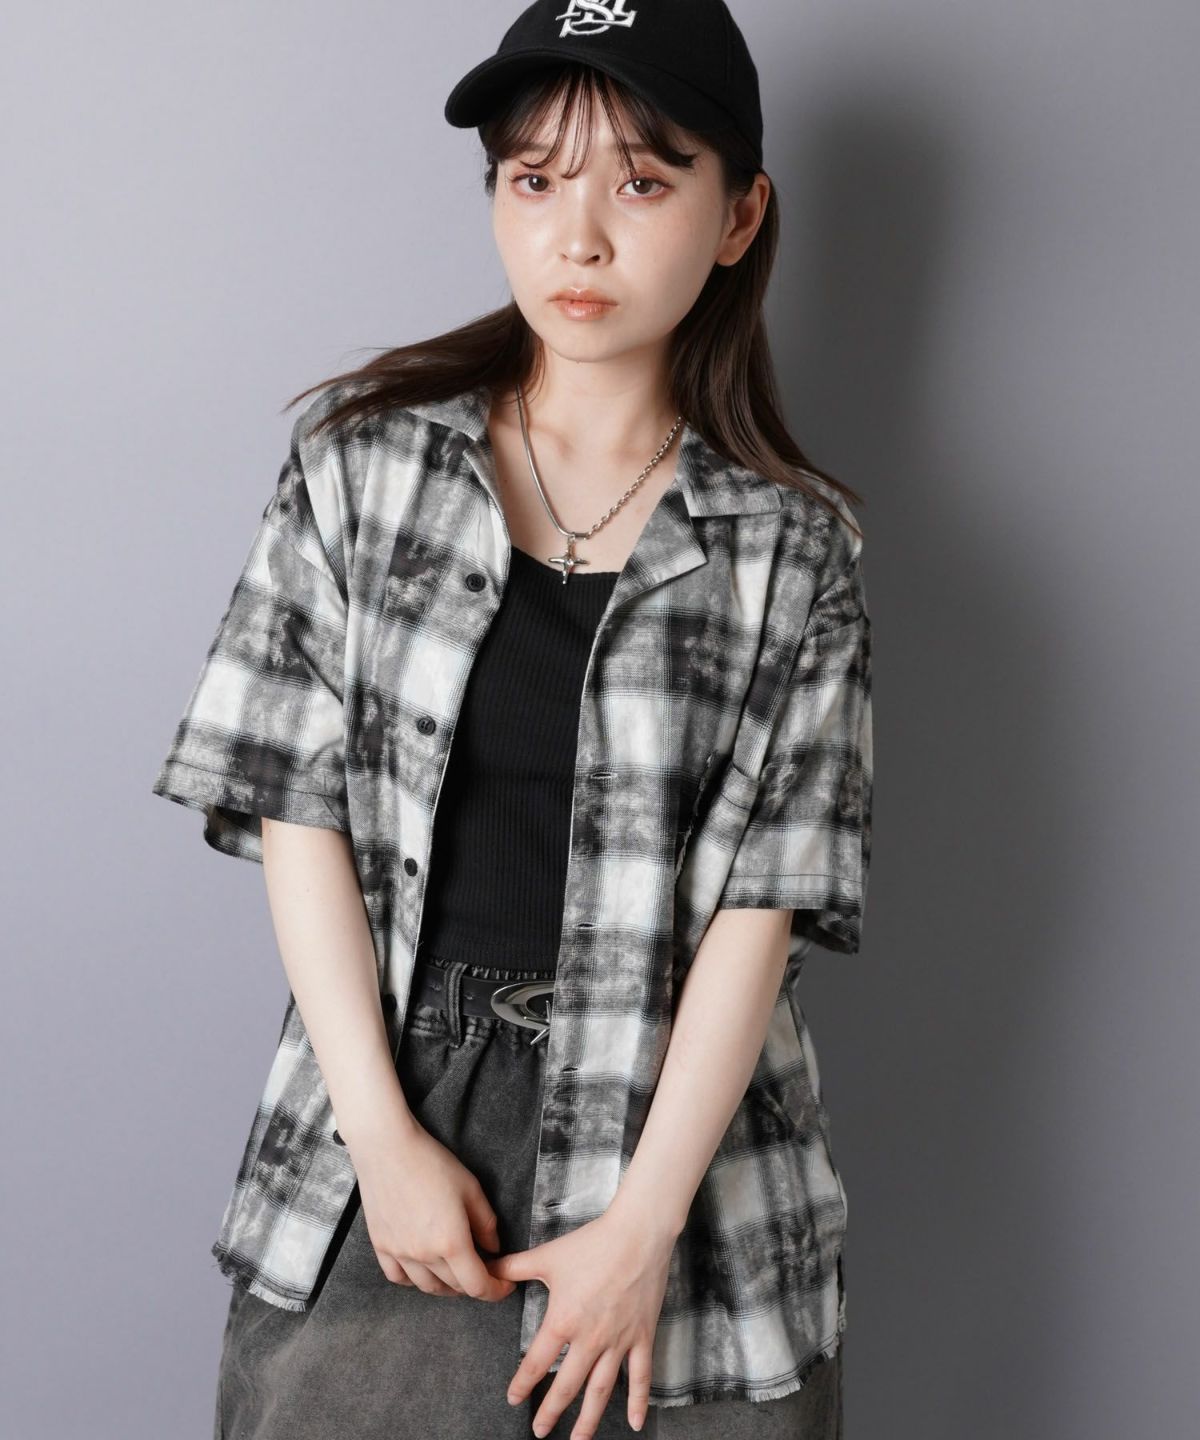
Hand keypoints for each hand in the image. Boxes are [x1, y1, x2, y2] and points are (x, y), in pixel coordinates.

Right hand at [349, 1114, 517, 1302]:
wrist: (387, 1148)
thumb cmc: (431, 1162)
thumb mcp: (471, 1188)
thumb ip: (486, 1224)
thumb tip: (493, 1249)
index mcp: (451, 1242)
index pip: (478, 1286)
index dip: (495, 1291)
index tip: (504, 1285)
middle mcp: (424, 1255)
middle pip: (455, 1287)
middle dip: (474, 1284)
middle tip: (483, 1268)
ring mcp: (399, 1253)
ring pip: (427, 1287)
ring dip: (447, 1286)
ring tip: (456, 1271)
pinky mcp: (381, 1246)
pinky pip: (398, 1277)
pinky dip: (415, 1280)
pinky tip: (423, 1268)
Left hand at [483, 1207, 674, 1437]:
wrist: (637, 1234)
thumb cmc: (592, 1243)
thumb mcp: (548, 1255)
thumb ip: (514, 1267)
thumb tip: (487, 1269)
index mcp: (563, 1320)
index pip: (538, 1362)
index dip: (523, 1383)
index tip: (514, 1398)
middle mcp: (590, 1338)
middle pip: (567, 1385)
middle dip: (551, 1411)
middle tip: (540, 1431)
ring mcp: (618, 1341)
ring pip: (601, 1389)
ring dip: (588, 1419)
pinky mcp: (642, 1336)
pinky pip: (641, 1376)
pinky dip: (638, 1401)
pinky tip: (636, 1423)